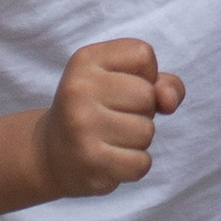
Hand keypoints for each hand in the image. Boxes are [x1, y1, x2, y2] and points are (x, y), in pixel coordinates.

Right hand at [38, 38, 182, 196]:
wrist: (51, 153)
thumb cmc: (97, 110)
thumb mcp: (123, 81)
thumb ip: (160, 82)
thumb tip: (169, 100)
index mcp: (85, 60)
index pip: (143, 55)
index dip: (143, 74)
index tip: (118, 87)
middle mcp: (79, 89)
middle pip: (148, 96)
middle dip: (142, 111)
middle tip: (112, 117)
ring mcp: (82, 126)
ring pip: (147, 131)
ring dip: (137, 140)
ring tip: (109, 138)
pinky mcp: (91, 161)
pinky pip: (141, 163)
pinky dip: (134, 165)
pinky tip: (110, 159)